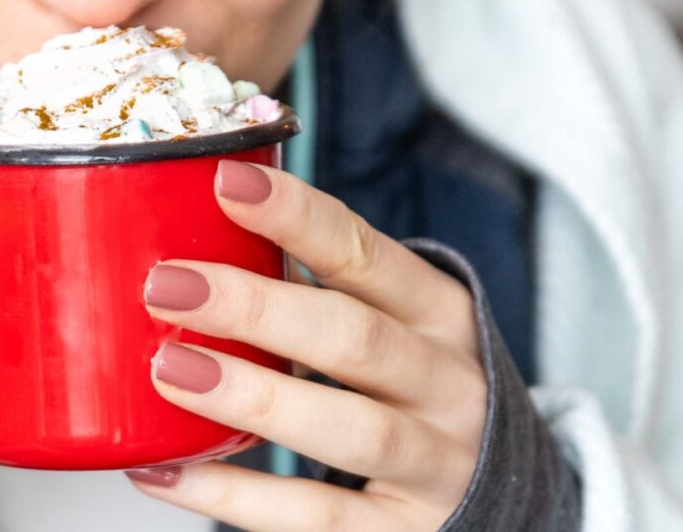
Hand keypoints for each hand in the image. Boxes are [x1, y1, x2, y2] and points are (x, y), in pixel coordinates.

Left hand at [127, 160, 487, 530]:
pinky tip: (166, 470)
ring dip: (251, 397)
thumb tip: (190, 244)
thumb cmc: (419, 395)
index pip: (367, 254)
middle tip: (167, 283)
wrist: (515, 499)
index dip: (298, 216)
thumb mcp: (401, 331)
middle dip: (256, 307)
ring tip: (168, 368)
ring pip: (347, 429)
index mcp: (440, 314)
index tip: (226, 183)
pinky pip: (317, 516)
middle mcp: (448, 385)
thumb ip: (321, 295)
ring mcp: (434, 465)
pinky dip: (234, 495)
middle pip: (355, 338)